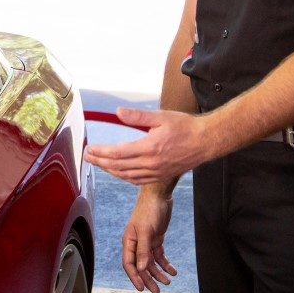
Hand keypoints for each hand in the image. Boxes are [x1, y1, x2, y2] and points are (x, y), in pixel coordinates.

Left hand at [84, 107, 212, 184]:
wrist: (205, 141)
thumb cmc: (185, 127)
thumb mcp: (161, 117)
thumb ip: (137, 117)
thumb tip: (118, 112)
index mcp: (150, 148)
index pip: (118, 152)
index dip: (102, 152)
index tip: (90, 149)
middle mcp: (152, 163)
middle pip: (119, 166)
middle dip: (100, 162)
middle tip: (88, 157)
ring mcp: (156, 172)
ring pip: (126, 175)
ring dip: (110, 170)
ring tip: (99, 163)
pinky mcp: (161, 175)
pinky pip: (137, 180)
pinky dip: (124, 177)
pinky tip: (118, 172)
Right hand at [123, 186, 176, 292]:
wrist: (158, 195)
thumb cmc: (149, 209)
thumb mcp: (146, 230)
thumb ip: (143, 250)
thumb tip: (142, 268)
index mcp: (129, 241)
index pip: (129, 264)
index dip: (135, 277)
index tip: (142, 288)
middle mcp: (136, 243)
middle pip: (141, 266)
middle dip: (149, 279)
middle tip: (157, 291)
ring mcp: (146, 241)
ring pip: (151, 262)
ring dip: (158, 273)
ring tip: (167, 281)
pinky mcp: (156, 238)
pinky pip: (159, 255)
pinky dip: (165, 264)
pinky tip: (172, 271)